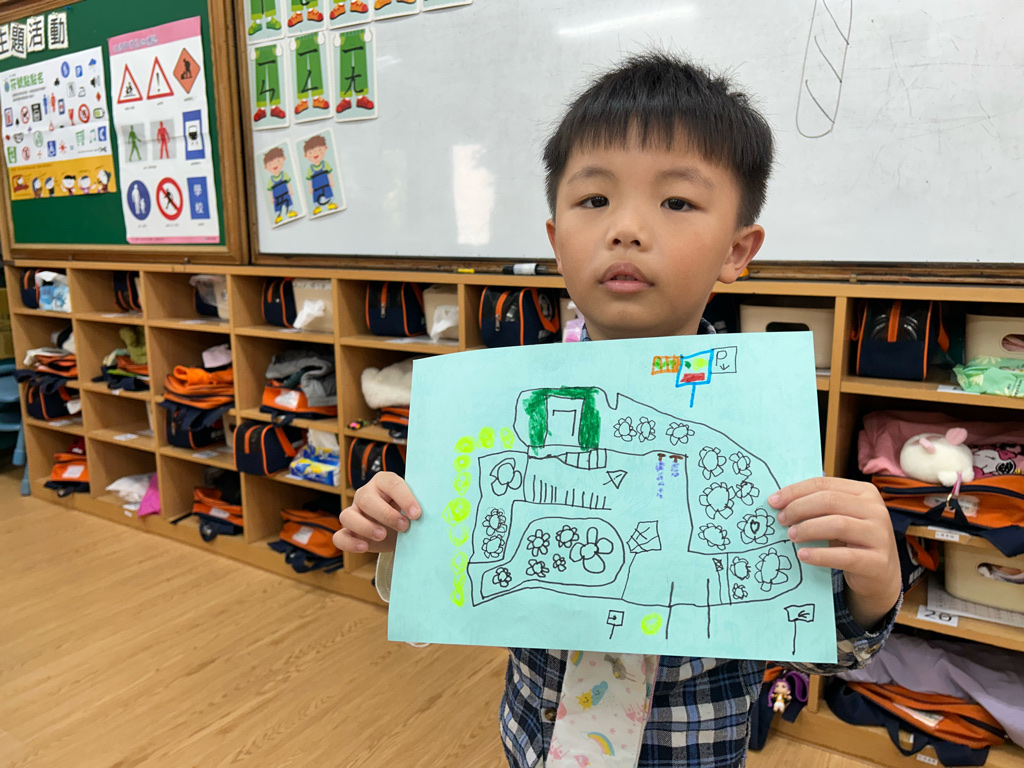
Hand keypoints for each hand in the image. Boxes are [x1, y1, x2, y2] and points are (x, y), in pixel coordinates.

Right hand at [333, 472, 420, 553]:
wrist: (401, 532)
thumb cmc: (408, 514)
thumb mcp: (415, 508)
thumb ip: (420, 506)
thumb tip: (434, 510)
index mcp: (384, 482)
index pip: (391, 483)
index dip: (404, 498)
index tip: (417, 514)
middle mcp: (366, 494)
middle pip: (366, 498)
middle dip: (386, 513)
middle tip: (404, 526)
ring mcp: (354, 512)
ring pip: (347, 515)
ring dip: (365, 526)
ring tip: (382, 535)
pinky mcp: (348, 532)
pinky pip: (339, 537)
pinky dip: (350, 543)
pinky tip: (364, 546)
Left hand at [770, 477, 901, 630]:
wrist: (881, 574)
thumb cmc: (853, 540)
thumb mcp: (840, 516)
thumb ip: (819, 505)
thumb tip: (780, 501)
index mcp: (864, 492)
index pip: (824, 483)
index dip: (795, 491)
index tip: (773, 501)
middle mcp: (875, 510)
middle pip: (829, 501)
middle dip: (799, 508)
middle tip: (781, 520)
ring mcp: (879, 535)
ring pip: (837, 524)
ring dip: (807, 529)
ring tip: (791, 536)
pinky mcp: (877, 561)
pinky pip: (844, 555)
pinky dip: (819, 555)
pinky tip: (802, 555)